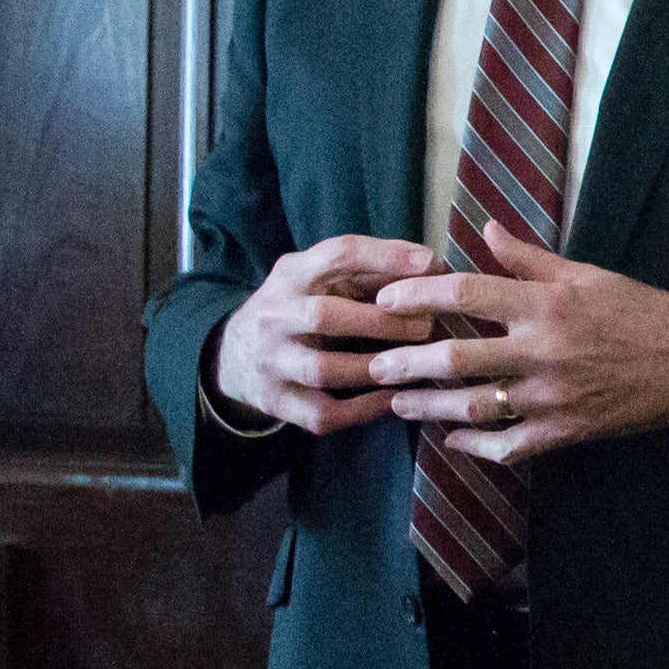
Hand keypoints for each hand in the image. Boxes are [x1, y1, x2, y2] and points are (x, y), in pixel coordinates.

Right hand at [212, 234, 442, 432]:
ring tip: (415, 365)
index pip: (335, 256)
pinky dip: (363, 410)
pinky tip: (395, 399)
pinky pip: (322, 413)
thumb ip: (370, 271)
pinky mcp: (276, 401)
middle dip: (381, 322)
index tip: (429, 263)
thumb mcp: (322, 279)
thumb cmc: (301, 308)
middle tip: (426, 325)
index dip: (384, 257)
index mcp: (291, 276)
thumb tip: (434, 267)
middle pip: (324, 315)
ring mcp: (271, 361)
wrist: (235, 353)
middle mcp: (274, 316)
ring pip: (323, 369)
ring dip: (375, 368)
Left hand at [365, 221, 668, 459]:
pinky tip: (453, 440)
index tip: (386, 300)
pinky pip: (509, 445)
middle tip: (375, 366)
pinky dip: (476, 446)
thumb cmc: (640, 311)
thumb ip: (529, 259)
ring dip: (428, 408)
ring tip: (400, 404)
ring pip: (473, 407)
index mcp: (547, 306)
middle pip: (455, 359)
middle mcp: (543, 352)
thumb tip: (484, 231)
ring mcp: (552, 397)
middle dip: (406, 363)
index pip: (466, 295)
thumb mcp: (587, 274)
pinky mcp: (565, 430)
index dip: (418, 295)